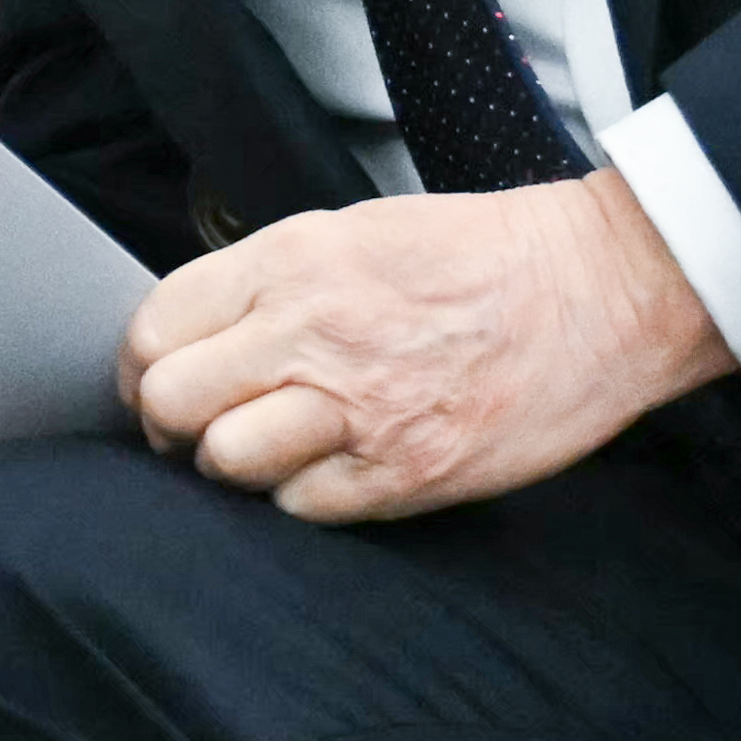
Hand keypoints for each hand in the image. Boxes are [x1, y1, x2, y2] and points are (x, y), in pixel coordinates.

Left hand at [123, 171, 734, 522]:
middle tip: (192, 427)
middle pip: (171, 400)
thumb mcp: (352, 231)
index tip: (153, 379)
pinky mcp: (407, 472)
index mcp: (292, 260)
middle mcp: (313, 331)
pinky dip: (302, 498)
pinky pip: (302, 508)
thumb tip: (192, 334)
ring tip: (266, 449)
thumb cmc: (480, 256)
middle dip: (167, 422)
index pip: (156, 324)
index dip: (140, 364)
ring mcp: (361, 407)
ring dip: (232, 465)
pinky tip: (331, 469)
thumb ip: (266, 279)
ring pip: (226, 463)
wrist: (601, 289)